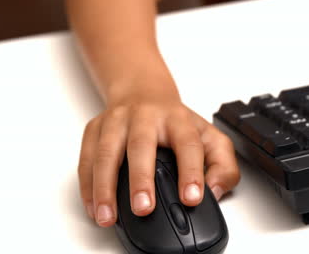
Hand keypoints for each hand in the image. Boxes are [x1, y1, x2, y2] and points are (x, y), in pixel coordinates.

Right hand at [77, 92, 239, 226]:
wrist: (142, 92)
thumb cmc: (174, 122)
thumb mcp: (208, 137)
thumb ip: (222, 165)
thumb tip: (214, 190)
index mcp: (177, 120)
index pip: (188, 144)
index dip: (191, 171)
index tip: (191, 197)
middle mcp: (145, 117)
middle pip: (141, 144)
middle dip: (141, 178)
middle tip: (143, 208)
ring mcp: (116, 121)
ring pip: (106, 152)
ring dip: (105, 186)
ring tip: (107, 216)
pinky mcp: (95, 128)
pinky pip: (86, 158)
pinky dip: (87, 184)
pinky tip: (93, 205)